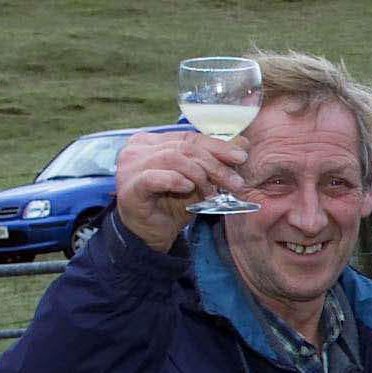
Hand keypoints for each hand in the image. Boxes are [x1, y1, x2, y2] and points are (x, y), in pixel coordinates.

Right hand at [115, 130, 249, 251]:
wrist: (153, 234)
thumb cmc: (173, 203)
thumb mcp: (200, 180)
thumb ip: (217, 160)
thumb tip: (242, 143)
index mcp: (152, 141)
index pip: (189, 138)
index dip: (218, 146)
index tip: (241, 157)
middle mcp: (138, 149)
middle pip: (184, 148)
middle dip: (215, 165)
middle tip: (235, 182)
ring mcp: (130, 167)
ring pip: (172, 159)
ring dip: (199, 175)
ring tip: (213, 193)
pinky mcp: (129, 188)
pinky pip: (153, 178)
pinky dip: (175, 180)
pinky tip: (188, 188)